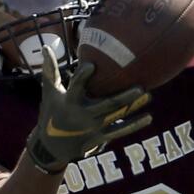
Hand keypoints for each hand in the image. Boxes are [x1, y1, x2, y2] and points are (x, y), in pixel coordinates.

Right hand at [25, 47, 151, 173]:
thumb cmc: (52, 112)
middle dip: (124, 96)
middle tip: (140, 86)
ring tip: (149, 95)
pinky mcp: (99, 137)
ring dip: (133, 107)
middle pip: (106, 104)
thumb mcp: (50, 93)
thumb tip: (44, 47)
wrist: (52, 146)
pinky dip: (134, 125)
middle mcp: (82, 115)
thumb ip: (50, 71)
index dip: (83, 76)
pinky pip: (119, 130)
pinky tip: (149, 117)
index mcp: (69, 102)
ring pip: (116, 116)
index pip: (75, 87)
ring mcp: (93, 128)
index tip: (92, 65)